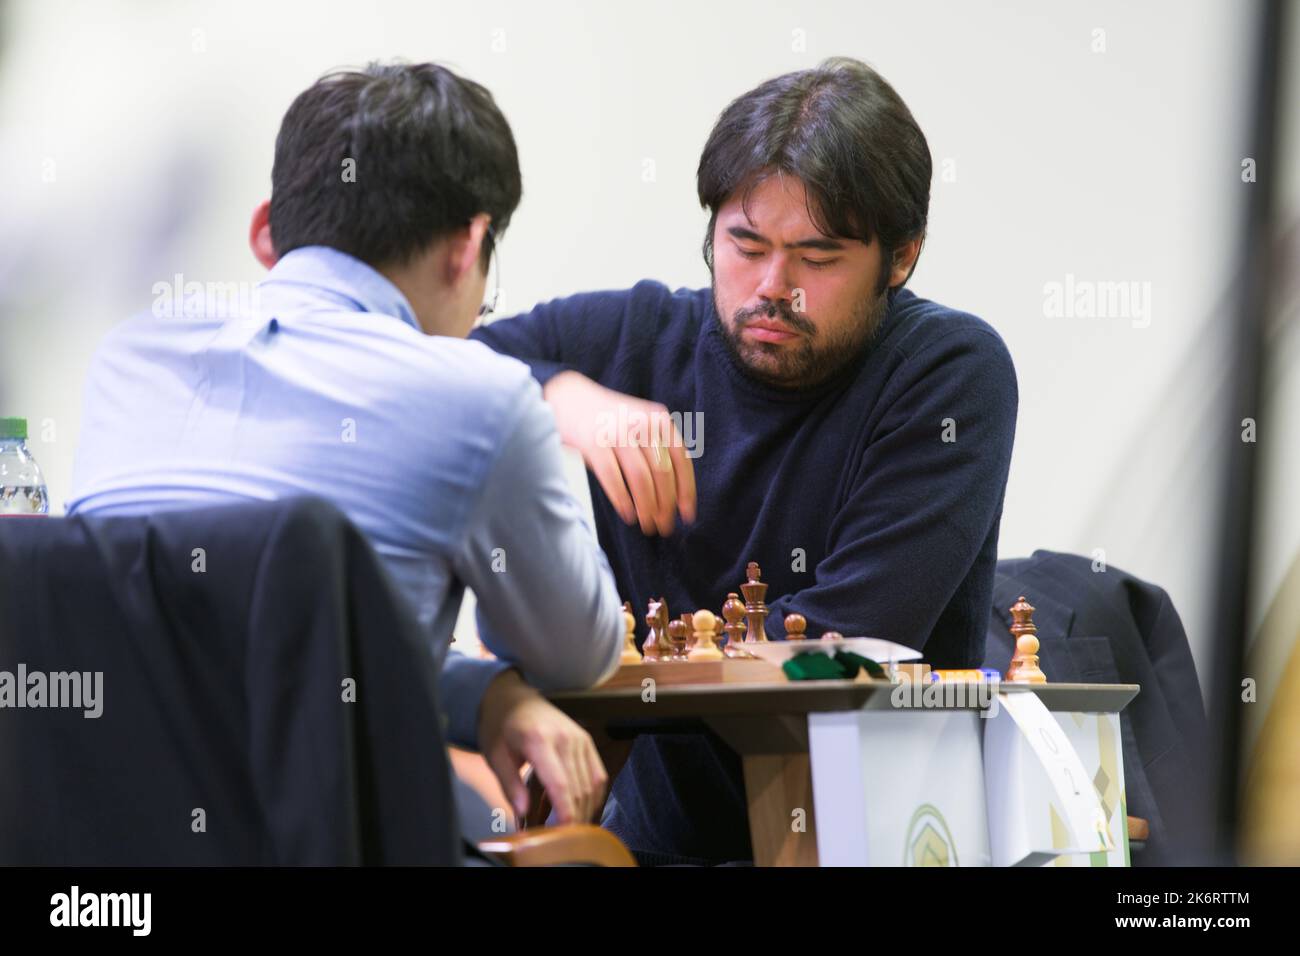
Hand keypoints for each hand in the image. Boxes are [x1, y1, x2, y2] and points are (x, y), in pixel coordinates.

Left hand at [476, 669, 607, 823]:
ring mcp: (579, 738)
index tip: (564, 834)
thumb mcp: (494, 754)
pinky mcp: (586, 740)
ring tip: (571, 829)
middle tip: (562, 839)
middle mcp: (565, 737)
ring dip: (585, 810)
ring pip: (593, 784)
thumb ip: (509, 784)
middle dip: (574, 818)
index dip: (565, 812)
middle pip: (579, 788)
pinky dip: (594, 796)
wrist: (514, 696)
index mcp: (539, 740)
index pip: (560, 783)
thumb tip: (523, 812)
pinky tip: (582, 810)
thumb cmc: (501, 727)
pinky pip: (598, 774)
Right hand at [543, 370, 695, 535]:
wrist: (569, 399)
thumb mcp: (641, 424)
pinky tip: (628, 515)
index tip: (687, 515)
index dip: (686, 491)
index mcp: (659, 420)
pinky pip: (613, 478)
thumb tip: (673, 497)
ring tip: (648, 526)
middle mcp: (642, 423)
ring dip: (647, 507)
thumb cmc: (609, 421)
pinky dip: (623, 500)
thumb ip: (658, 449)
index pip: (681, 461)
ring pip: (641, 478)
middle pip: (663, 473)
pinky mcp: (594, 442)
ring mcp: (617, 431)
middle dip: (666, 505)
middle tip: (664, 527)